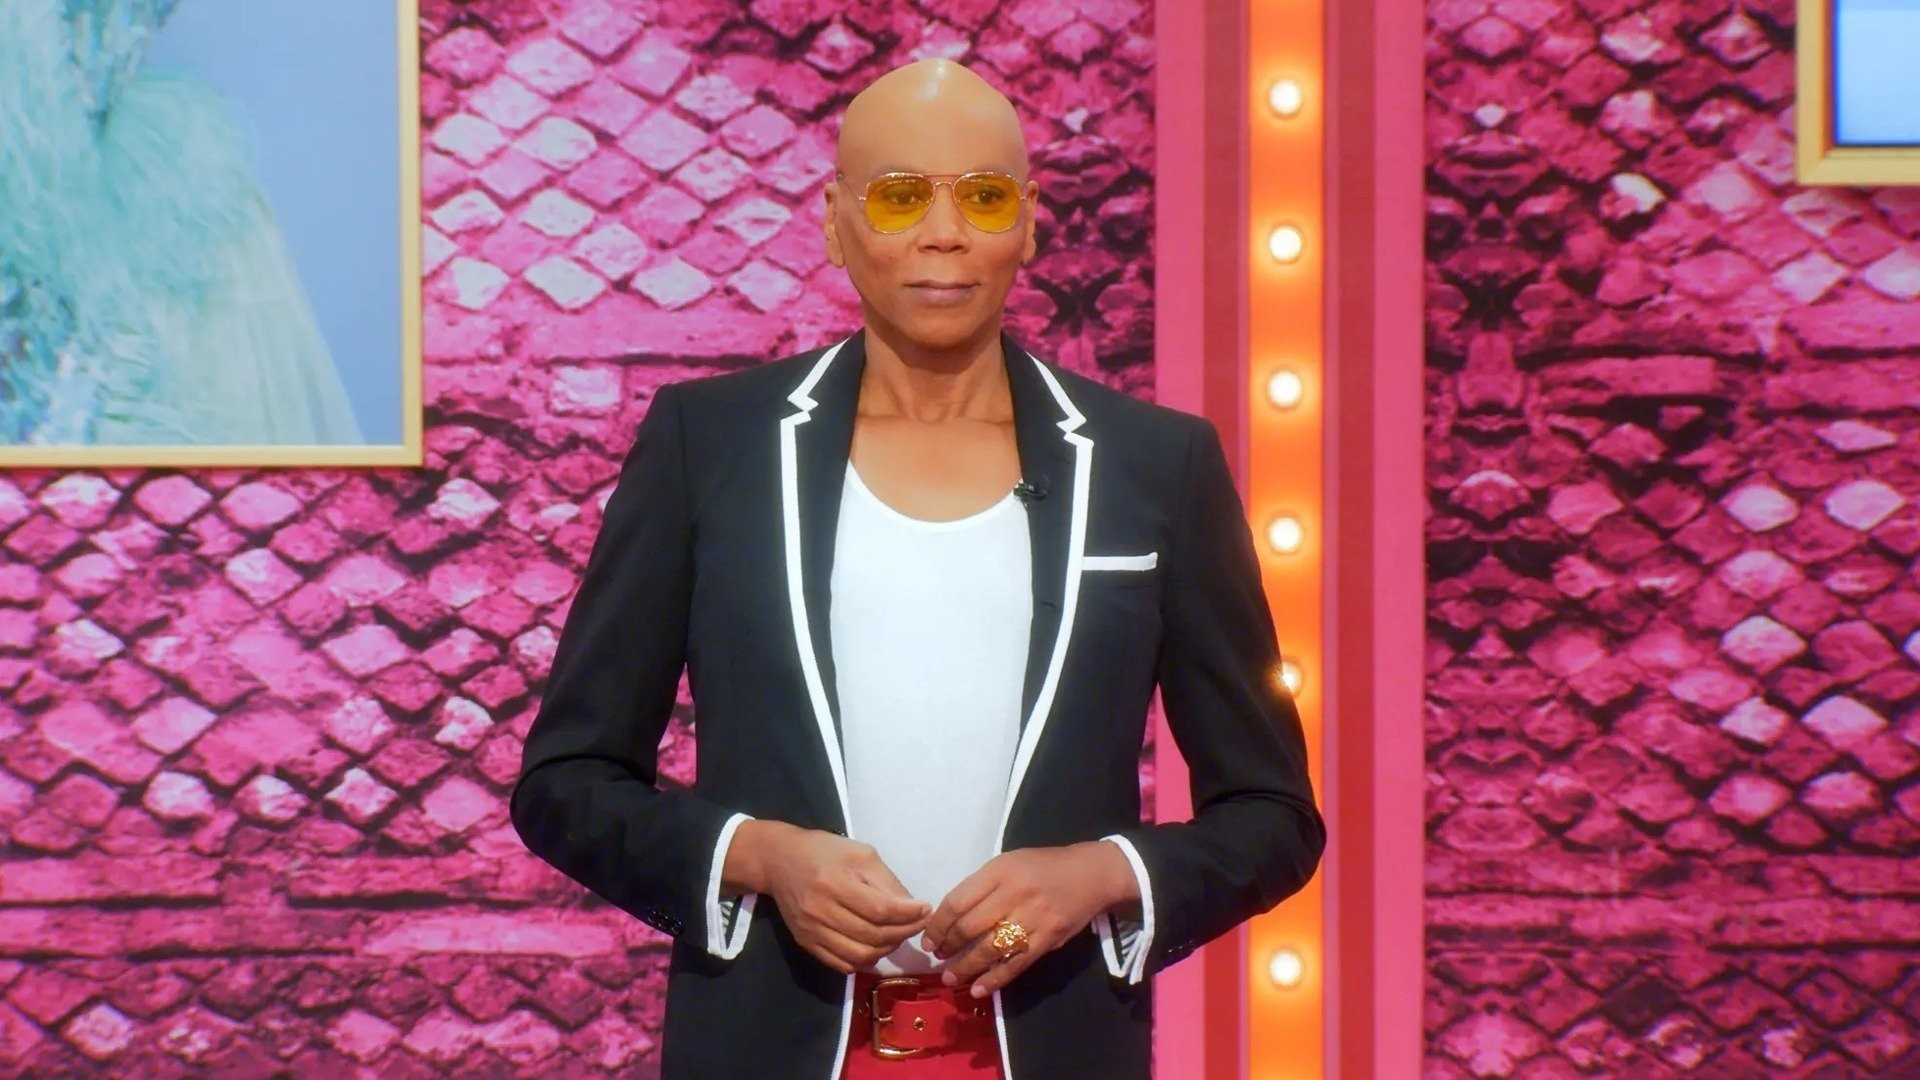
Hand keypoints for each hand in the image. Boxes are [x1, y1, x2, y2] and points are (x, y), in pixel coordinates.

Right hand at [725, 820, 930, 973]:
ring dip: (887, 949)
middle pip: (872, 935)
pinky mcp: (806, 943)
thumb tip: (912, 907)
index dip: (908, 915)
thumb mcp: (860, 854)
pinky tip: (876, 947)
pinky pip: (842, 965)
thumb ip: (886, 881)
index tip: (925, 909)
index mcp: (834, 882)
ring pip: (860, 956)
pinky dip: (865, 961)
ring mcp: (811, 931)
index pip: (880, 910)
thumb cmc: (824, 851)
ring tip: (898, 935)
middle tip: (917, 923)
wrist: (778, 860)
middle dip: (903, 932)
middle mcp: (820, 911)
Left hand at [922, 842, 1138, 997]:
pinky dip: (995, 979)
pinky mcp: (1048, 939)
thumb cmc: (1044, 866)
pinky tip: (979, 989)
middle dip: (949, 946)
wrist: (1090, 874)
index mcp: (1000, 871)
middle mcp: (1015, 893)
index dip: (938, 925)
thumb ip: (983, 887)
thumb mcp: (1009, 863)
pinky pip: (1016, 964)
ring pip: (990, 949)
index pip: (958, 901)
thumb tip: (952, 918)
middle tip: (938, 958)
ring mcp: (1033, 918)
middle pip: (970, 926)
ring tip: (952, 978)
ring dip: (966, 967)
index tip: (928, 939)